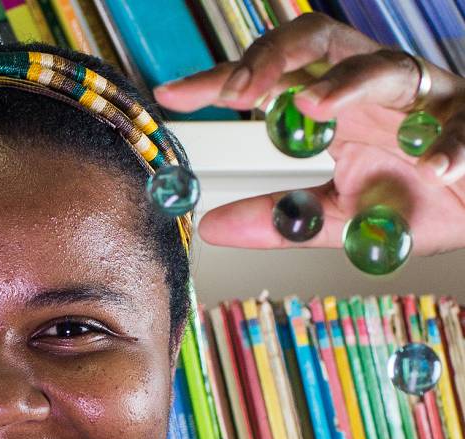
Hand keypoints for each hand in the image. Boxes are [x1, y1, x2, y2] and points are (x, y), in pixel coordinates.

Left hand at [154, 13, 464, 255]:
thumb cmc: (411, 202)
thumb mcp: (336, 217)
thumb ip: (278, 219)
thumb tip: (209, 227)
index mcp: (333, 104)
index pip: (270, 79)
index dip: (222, 81)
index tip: (172, 94)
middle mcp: (371, 86)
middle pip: (316, 40)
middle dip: (272, 58)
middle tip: (238, 93)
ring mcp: (423, 95)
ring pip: (383, 65)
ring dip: (346, 82)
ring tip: (314, 104)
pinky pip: (460, 124)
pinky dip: (449, 146)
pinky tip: (434, 169)